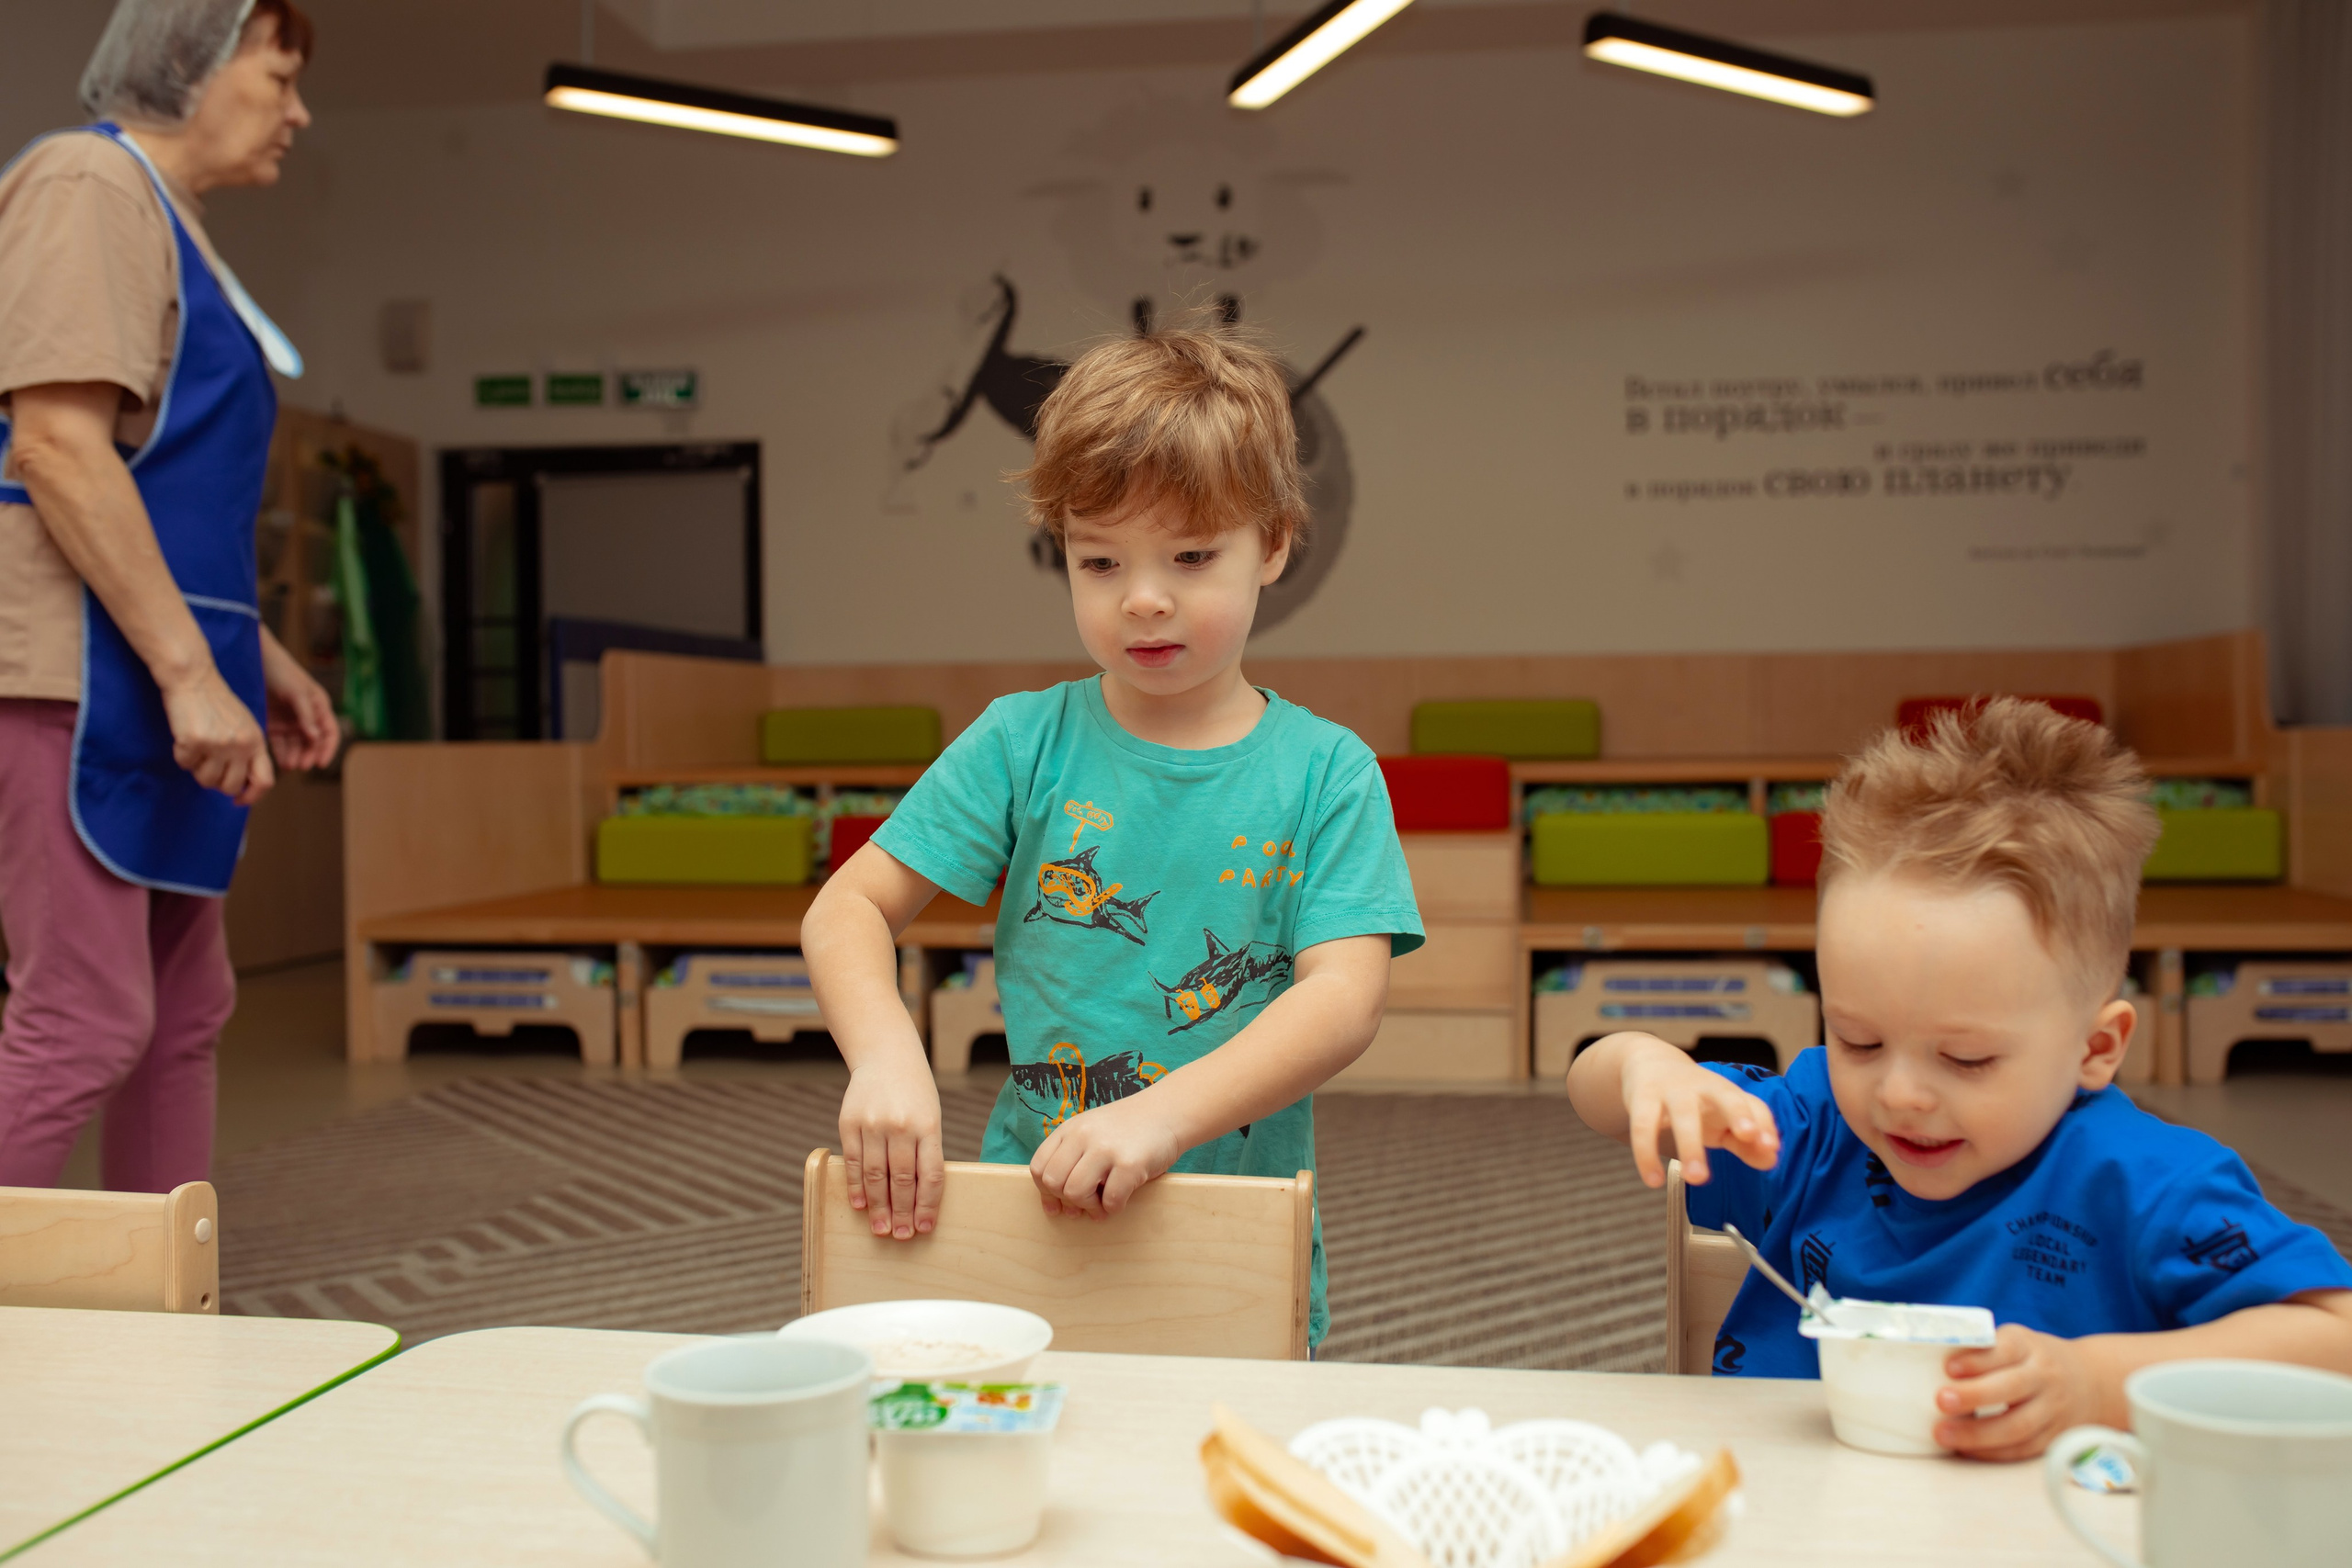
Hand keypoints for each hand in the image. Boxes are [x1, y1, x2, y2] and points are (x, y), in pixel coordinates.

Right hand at [161, 664, 273, 805]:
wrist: (194, 677)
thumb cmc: (217, 704)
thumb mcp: (244, 726)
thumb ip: (248, 753)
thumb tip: (243, 786)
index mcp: (257, 741)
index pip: (264, 781)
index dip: (252, 797)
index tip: (238, 801)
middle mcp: (241, 745)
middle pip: (230, 787)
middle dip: (217, 782)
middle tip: (208, 766)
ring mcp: (218, 744)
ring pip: (206, 780)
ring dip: (198, 769)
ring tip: (198, 748)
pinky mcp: (194, 741)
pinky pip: (185, 764)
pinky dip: (182, 755)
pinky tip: (185, 736)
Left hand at [261, 633, 339, 770]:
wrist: (254, 659)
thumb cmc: (281, 671)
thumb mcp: (297, 692)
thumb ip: (307, 715)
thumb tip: (316, 738)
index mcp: (319, 706)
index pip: (330, 732)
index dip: (328, 748)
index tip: (320, 763)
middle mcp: (306, 716)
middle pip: (313, 742)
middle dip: (310, 755)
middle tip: (302, 765)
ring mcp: (289, 721)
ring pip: (297, 745)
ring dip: (295, 756)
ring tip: (289, 765)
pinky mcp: (273, 724)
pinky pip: (280, 743)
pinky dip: (281, 753)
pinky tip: (279, 762)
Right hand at [838, 1055, 943, 1238]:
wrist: (886, 1056)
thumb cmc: (915, 1093)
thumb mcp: (930, 1117)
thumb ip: (924, 1152)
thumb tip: (918, 1198)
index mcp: (928, 1125)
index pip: (930, 1174)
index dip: (927, 1205)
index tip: (924, 1227)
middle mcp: (900, 1125)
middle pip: (900, 1179)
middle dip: (901, 1212)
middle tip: (900, 1235)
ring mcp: (872, 1124)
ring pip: (874, 1175)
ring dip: (877, 1206)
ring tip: (880, 1229)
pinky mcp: (849, 1123)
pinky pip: (852, 1161)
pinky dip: (855, 1186)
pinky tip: (860, 1205)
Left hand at [1029, 1096, 1184, 1219]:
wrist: (1168, 1111)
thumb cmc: (1129, 1129)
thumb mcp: (1092, 1132)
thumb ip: (1071, 1160)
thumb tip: (1055, 1207)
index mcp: (1070, 1129)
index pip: (1039, 1167)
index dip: (1046, 1191)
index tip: (1059, 1202)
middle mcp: (1083, 1136)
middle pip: (1053, 1182)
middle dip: (1067, 1200)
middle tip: (1087, 1201)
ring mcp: (1106, 1148)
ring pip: (1075, 1192)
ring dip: (1089, 1206)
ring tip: (1102, 1204)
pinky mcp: (1130, 1163)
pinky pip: (1110, 1200)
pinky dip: (1113, 1208)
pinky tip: (1121, 1199)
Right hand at [1620, 1036, 1779, 1187]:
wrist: (1649, 1063)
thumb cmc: (1695, 1099)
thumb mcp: (1722, 1118)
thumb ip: (1746, 1142)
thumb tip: (1770, 1161)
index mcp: (1727, 1092)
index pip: (1753, 1104)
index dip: (1764, 1124)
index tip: (1770, 1147)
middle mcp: (1704, 1087)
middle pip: (1725, 1095)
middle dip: (1738, 1113)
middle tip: (1747, 1137)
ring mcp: (1672, 1091)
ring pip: (1683, 1116)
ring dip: (1690, 1146)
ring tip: (1696, 1178)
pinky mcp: (1643, 1098)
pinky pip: (1644, 1127)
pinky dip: (1646, 1155)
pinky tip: (1654, 1180)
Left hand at [1936, 1324, 2100, 1459]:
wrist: (2092, 1381)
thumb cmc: (2032, 1358)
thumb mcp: (2014, 1341)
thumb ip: (1981, 1348)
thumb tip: (1925, 1357)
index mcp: (2028, 1347)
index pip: (2005, 1350)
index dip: (1977, 1360)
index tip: (1948, 1367)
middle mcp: (2045, 1376)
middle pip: (2012, 1387)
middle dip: (1974, 1396)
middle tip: (1940, 1401)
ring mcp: (2053, 1408)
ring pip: (2019, 1425)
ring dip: (1978, 1434)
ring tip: (1943, 1434)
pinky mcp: (2055, 1436)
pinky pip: (2024, 1448)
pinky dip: (1994, 1452)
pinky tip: (1966, 1450)